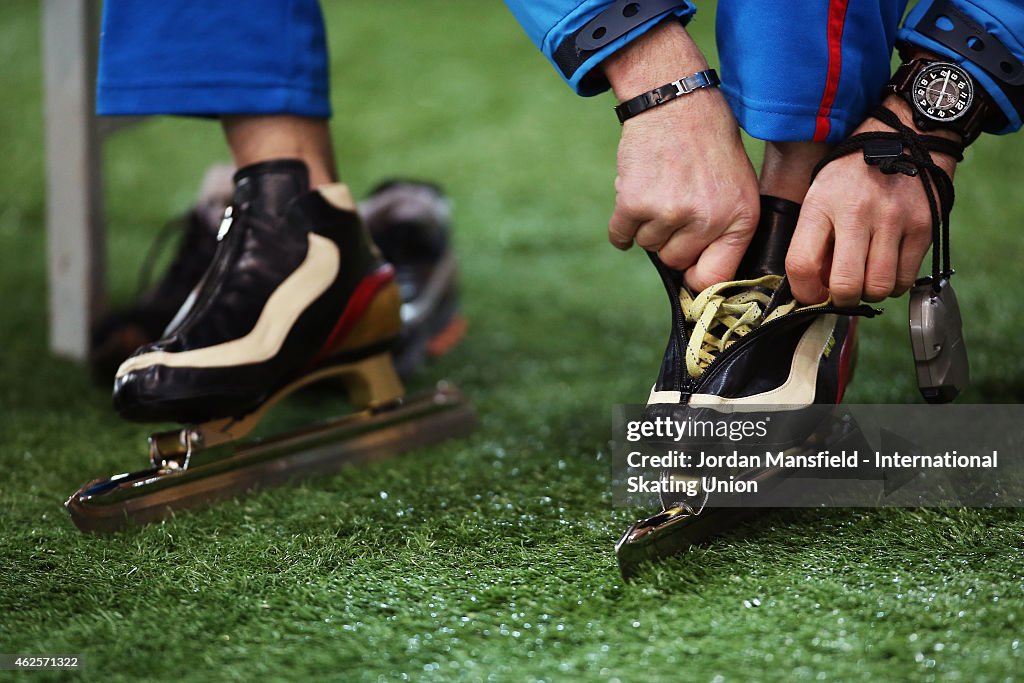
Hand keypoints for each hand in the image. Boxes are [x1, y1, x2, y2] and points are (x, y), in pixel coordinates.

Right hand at [603, 23, 759, 291]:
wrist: (675, 99)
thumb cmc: (709, 144)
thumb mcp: (739, 187)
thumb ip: (726, 232)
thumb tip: (698, 280)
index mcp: (741, 218)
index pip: (714, 277)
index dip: (696, 274)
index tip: (688, 267)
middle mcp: (708, 219)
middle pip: (674, 261)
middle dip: (670, 240)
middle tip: (673, 205)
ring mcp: (670, 212)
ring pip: (648, 245)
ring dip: (647, 224)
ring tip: (660, 189)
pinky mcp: (635, 202)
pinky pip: (620, 235)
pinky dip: (622, 226)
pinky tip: (633, 201)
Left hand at [786, 97, 958, 305]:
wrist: (905, 136)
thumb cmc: (853, 173)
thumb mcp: (819, 196)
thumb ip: (812, 240)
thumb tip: (814, 290)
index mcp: (822, 203)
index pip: (801, 264)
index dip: (804, 292)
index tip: (810, 295)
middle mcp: (858, 212)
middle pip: (846, 286)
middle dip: (840, 300)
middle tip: (841, 293)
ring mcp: (894, 220)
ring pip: (879, 288)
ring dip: (869, 293)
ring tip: (866, 276)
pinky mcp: (923, 227)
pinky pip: (905, 279)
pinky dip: (894, 284)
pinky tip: (887, 266)